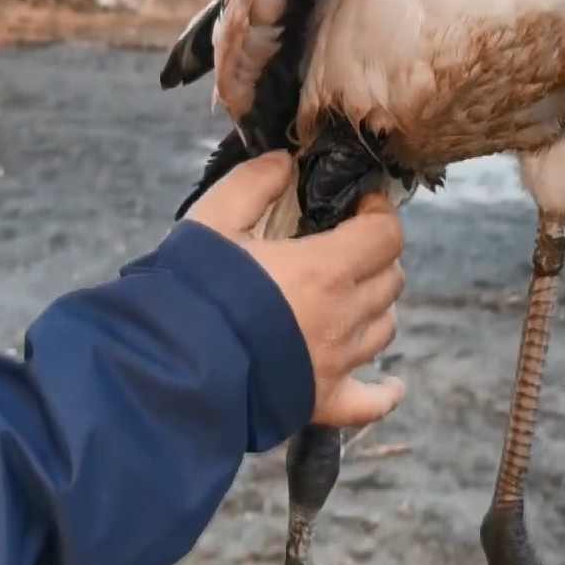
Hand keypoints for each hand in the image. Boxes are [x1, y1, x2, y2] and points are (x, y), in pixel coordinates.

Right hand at [185, 150, 405, 427]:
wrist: (175, 367)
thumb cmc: (195, 290)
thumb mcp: (214, 220)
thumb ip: (254, 184)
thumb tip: (284, 162)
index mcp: (326, 269)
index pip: (385, 235)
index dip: (380, 213)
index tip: (361, 204)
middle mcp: (344, 317)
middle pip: (390, 280)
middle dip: (376, 256)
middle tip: (348, 246)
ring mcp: (338, 363)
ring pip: (384, 328)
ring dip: (374, 307)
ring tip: (348, 298)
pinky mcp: (323, 401)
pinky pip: (371, 401)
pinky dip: (384, 391)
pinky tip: (390, 384)